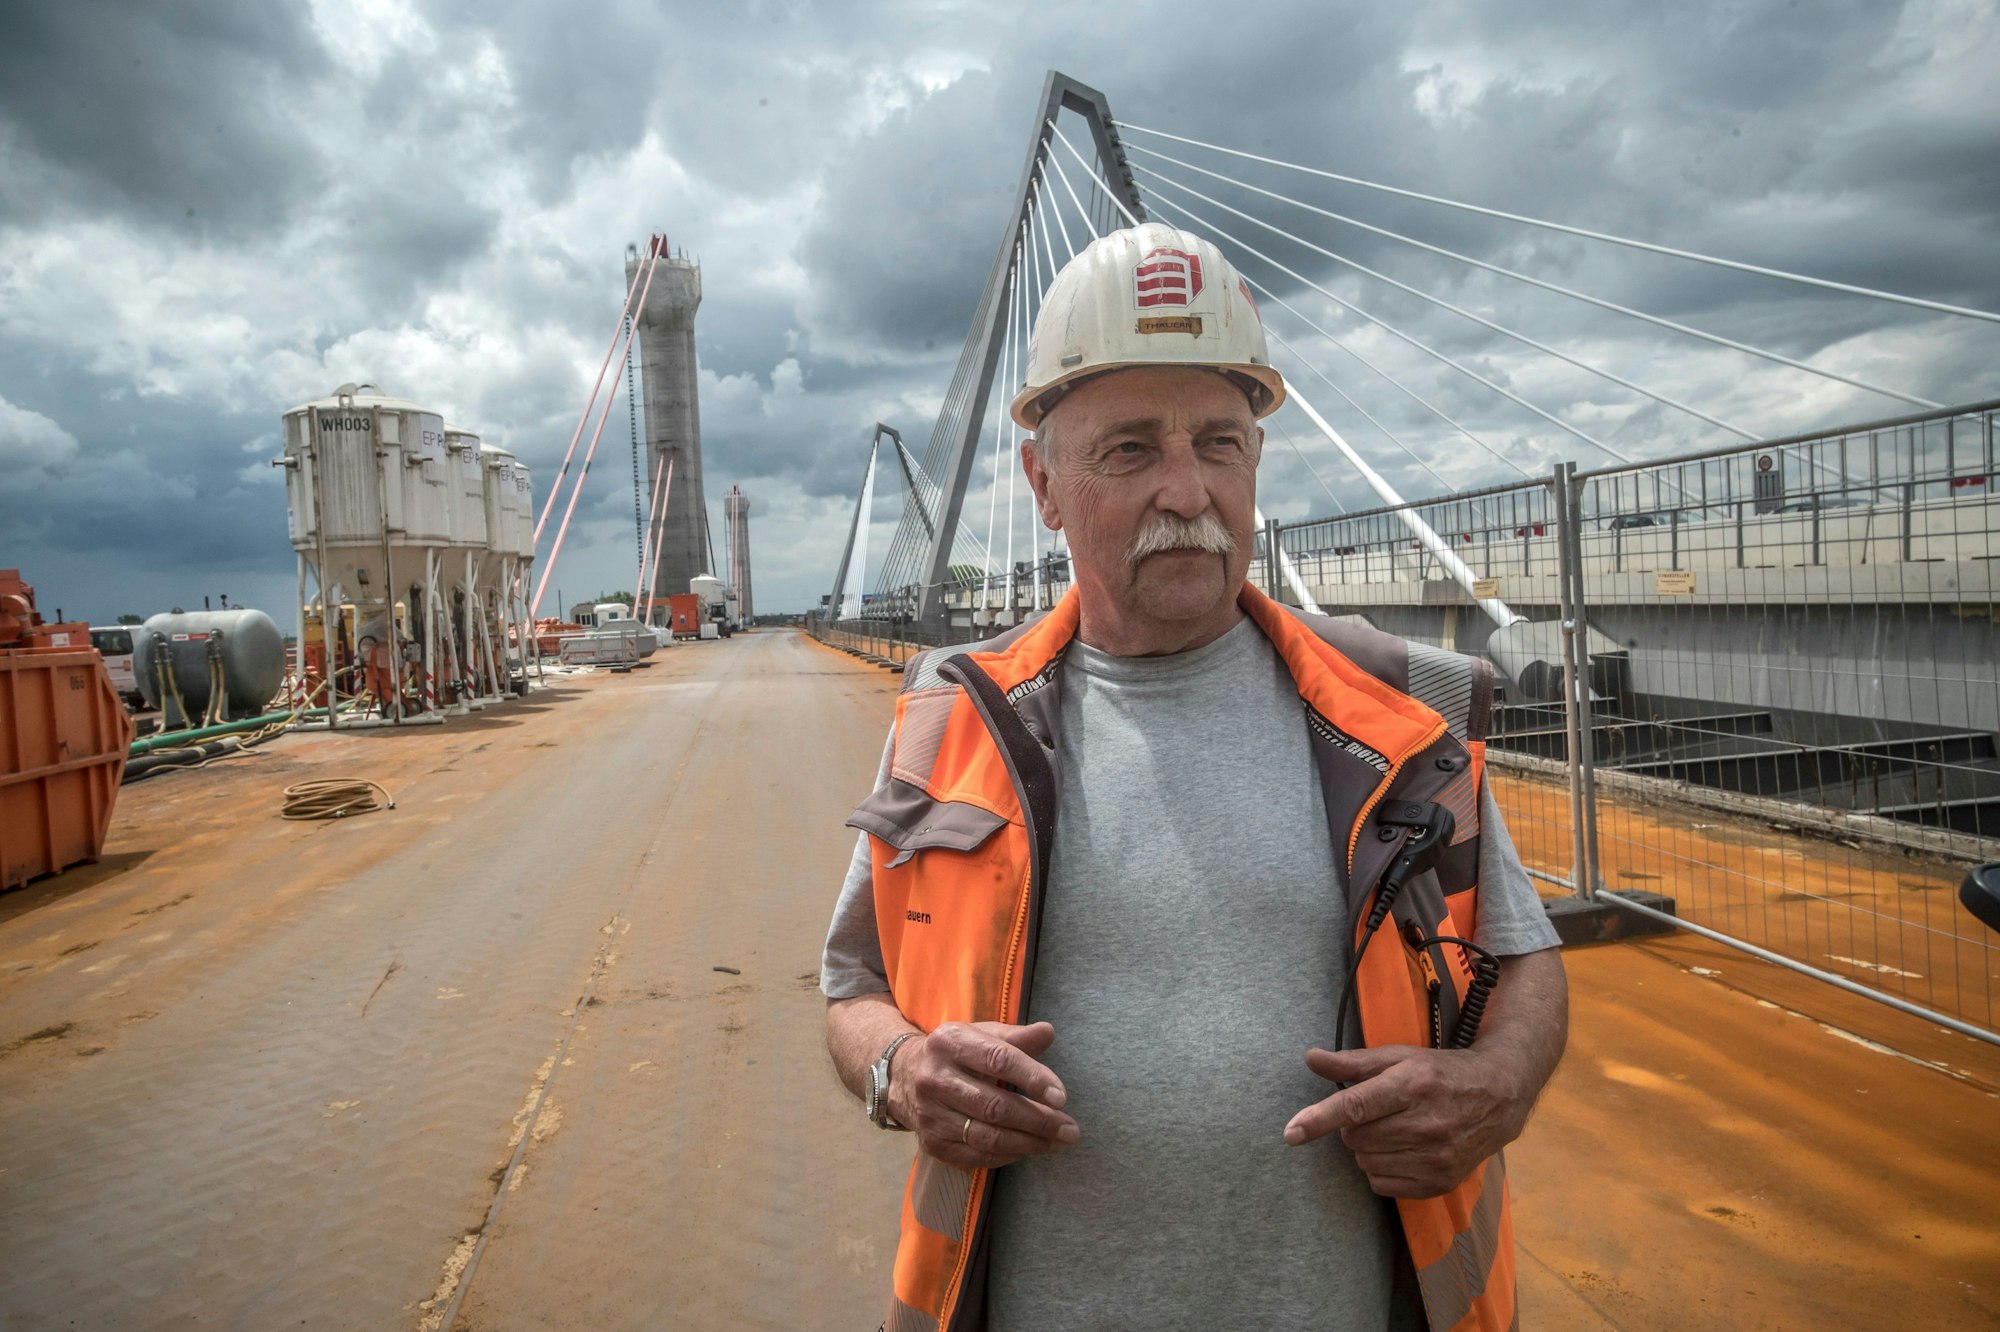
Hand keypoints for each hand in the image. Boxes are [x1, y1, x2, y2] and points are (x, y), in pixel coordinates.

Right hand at [888, 1021, 1079, 1169]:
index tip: (1061, 1097)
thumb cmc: (957, 1054)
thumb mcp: (982, 1035)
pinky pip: (976, 1156)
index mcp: (950, 1042)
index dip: (1032, 1078)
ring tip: (1058, 1142)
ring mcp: (930, 1114)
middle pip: (994, 1106)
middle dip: (1038, 1120)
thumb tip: (1049, 1032)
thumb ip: (1016, 1037)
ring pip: (987, 1137)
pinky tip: (1028, 1149)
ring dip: (1029, 1143)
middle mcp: (935, 1078)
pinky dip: (1007, 1156)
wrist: (905, 1076)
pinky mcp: (931, 1142)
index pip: (998, 1060)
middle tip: (1070, 1129)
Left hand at [1283, 1045, 1528, 1198]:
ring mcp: (1436, 1157)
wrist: (1499, 1097)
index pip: (1356, 1106)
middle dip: (1355, 1126)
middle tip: (1379, 1111)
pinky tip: (1403, 1150)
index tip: (1291, 1132)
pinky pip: (1381, 1184)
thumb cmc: (1441, 1073)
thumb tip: (1310, 1058)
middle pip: (1355, 1137)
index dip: (1319, 1119)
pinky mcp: (1440, 1182)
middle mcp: (1426, 1124)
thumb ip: (1353, 1062)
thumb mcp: (1400, 1057)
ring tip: (1394, 1129)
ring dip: (1368, 1148)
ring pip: (1365, 1162)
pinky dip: (1381, 1169)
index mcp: (1412, 1085)